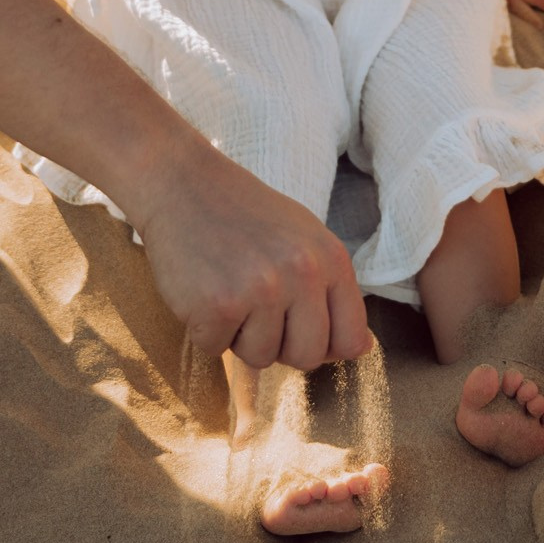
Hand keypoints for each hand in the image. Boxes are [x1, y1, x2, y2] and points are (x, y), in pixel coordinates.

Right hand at [123, 141, 372, 369]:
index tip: (299, 330)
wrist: (181, 184)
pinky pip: (216, 349)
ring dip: (239, 336)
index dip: (325, 346)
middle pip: (307, 357)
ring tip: (228, 291)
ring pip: (261, 358)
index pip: (351, 340)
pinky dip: (204, 330)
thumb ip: (332, 291)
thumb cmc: (243, 214)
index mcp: (331, 258)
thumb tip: (361, 347)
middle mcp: (303, 274)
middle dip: (280, 345)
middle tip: (255, 308)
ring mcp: (261, 290)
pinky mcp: (218, 305)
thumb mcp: (304, 239)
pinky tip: (202, 290)